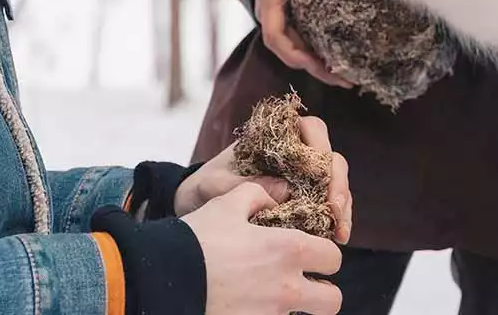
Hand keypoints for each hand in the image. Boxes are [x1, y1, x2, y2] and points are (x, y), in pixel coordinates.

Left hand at [175, 115, 353, 244]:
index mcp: (276, 138)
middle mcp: (295, 155)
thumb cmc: (206, 186)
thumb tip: (286, 189)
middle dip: (337, 183)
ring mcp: (302, 179)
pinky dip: (335, 219)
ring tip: (340, 232)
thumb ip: (244, 184)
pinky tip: (337, 237)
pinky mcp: (304, 202)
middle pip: (330, 158)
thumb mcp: (216, 185)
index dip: (321, 145)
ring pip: (335, 183)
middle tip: (335, 208)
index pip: (310, 128)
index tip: (319, 170)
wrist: (196, 207)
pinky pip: (328, 206)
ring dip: (342, 205)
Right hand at [185, 183, 343, 314]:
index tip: (309, 252)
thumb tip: (275, 196)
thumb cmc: (196, 238)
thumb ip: (257, 194)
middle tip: (303, 283)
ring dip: (294, 307)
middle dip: (322, 292)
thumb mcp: (226, 204)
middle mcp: (287, 287)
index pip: (333, 257)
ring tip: (271, 295)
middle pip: (332, 301)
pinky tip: (248, 304)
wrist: (163, 279)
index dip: (324, 254)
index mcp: (289, 250)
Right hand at [254, 0, 352, 87]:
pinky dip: (323, 54)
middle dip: (318, 69)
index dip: (296, 54)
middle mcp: (274, 14)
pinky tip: (344, 60)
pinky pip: (306, 42)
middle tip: (346, 80)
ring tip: (349, 77)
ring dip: (322, 67)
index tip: (319, 64)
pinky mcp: (296, 18)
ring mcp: (284, 18)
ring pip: (300, 51)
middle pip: (291, 52)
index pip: (275, 37)